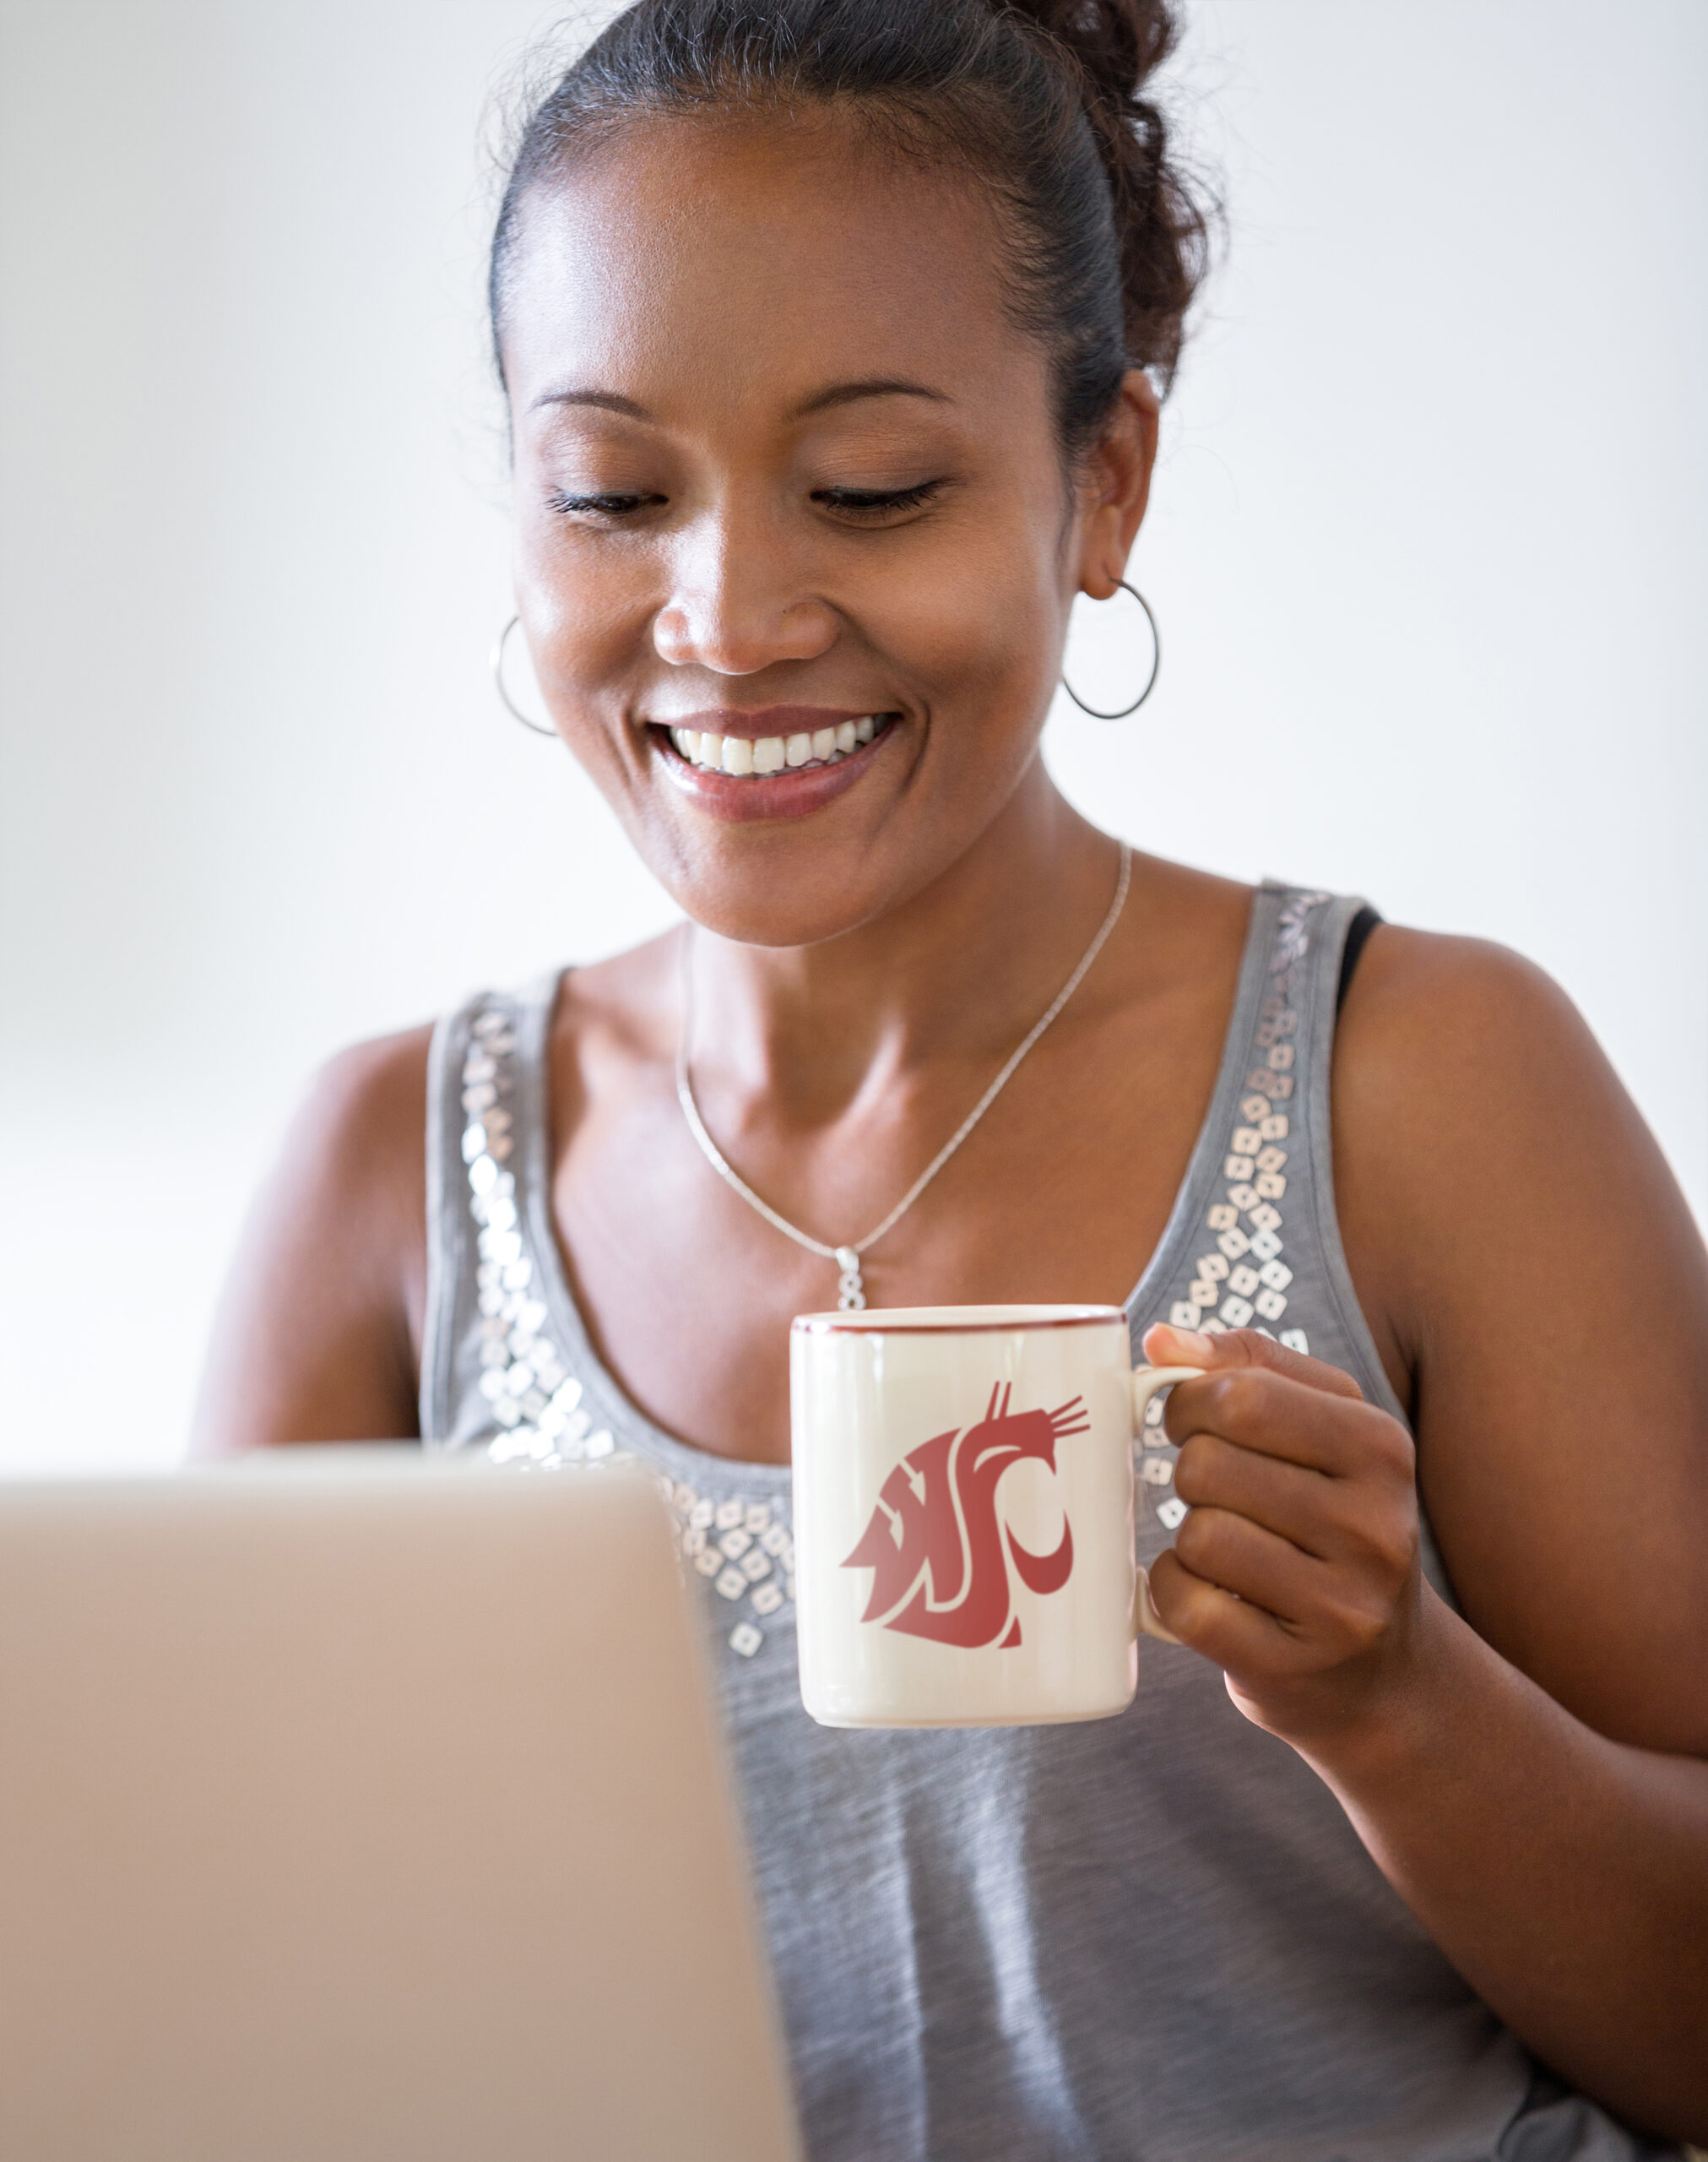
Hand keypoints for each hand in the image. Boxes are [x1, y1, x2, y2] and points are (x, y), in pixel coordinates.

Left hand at [1142, 1323, 1428, 1746]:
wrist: (1384, 1673)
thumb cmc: (1331, 1523)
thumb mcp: (1321, 1428)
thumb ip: (1246, 1366)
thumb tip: (1161, 1340)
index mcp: (1380, 1448)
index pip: (1245, 1396)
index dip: (1190, 1402)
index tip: (1190, 1422)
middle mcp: (1375, 1527)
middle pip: (1209, 1466)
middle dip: (1189, 1473)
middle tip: (1216, 1494)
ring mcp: (1341, 1606)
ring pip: (1198, 1537)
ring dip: (1188, 1539)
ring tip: (1226, 1549)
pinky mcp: (1294, 1668)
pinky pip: (1188, 1607)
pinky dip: (1174, 1593)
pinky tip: (1208, 1593)